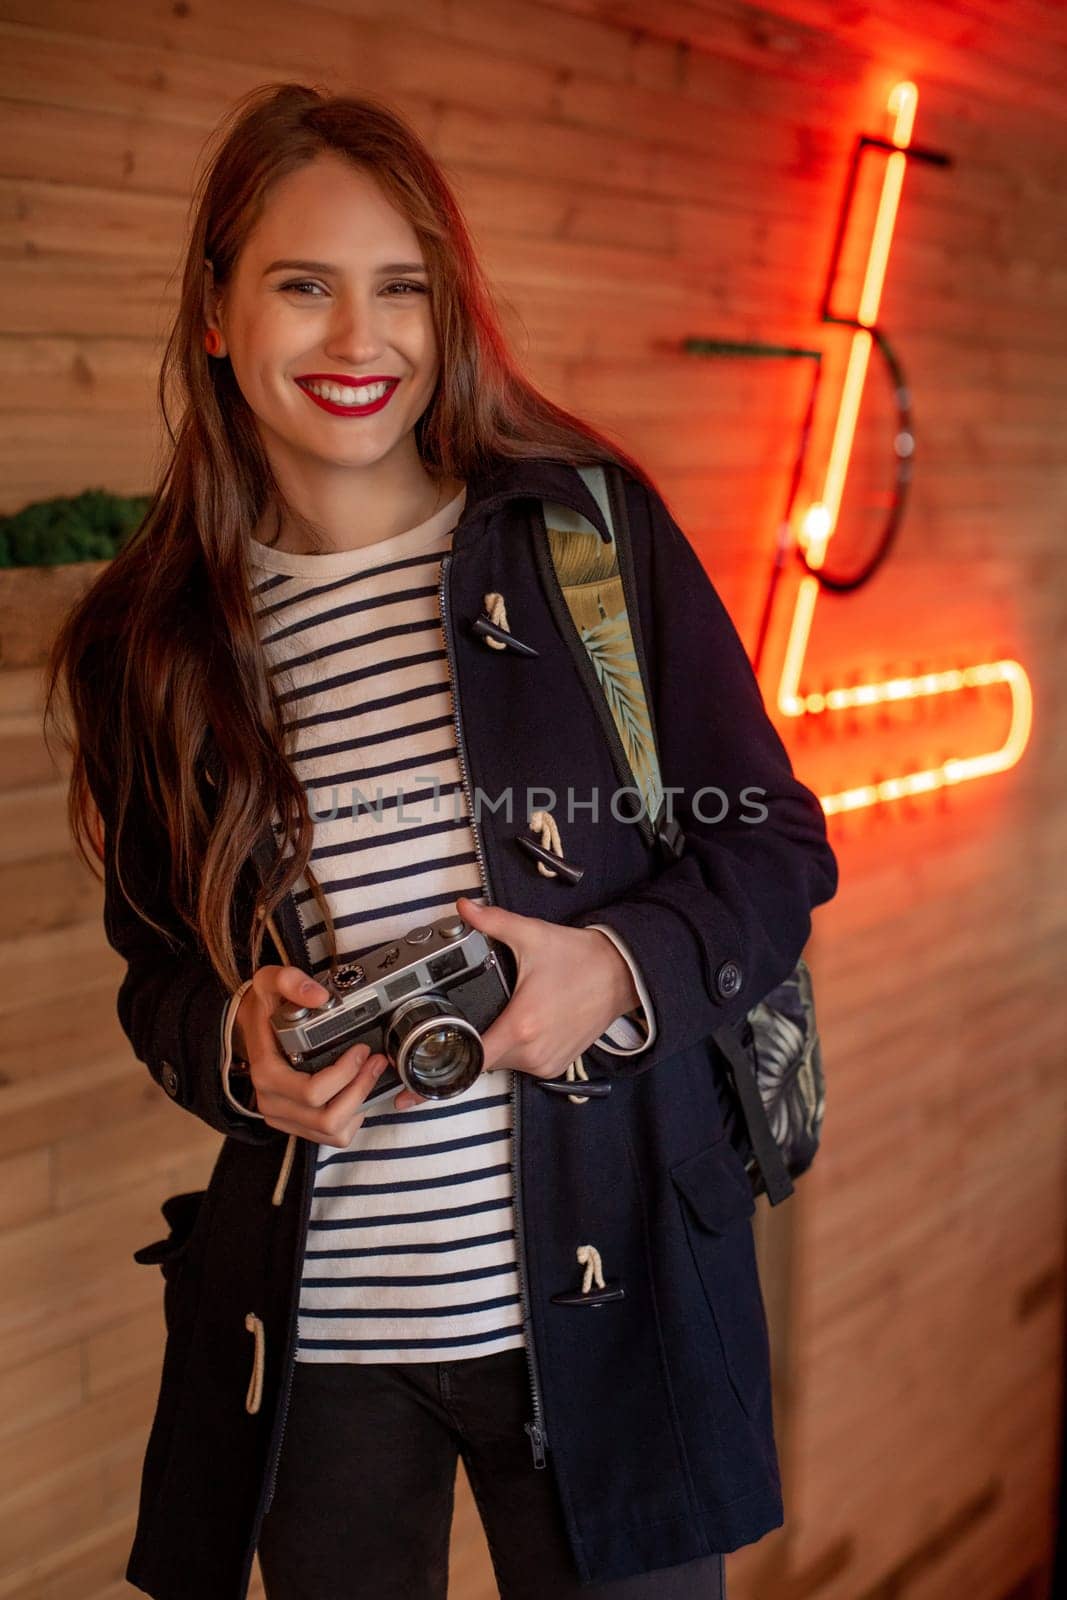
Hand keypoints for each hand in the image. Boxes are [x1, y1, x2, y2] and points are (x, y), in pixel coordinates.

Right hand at [234, 966, 390, 1146]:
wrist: (251, 1027)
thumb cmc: (264, 1008)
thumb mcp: (270, 982)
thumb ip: (290, 981)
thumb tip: (319, 996)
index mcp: (266, 1074)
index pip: (312, 1092)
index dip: (345, 1074)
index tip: (362, 1049)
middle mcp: (272, 1102)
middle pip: (326, 1118)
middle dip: (360, 1089)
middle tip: (376, 1061)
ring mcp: (283, 1117)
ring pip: (331, 1132)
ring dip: (359, 1106)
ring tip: (371, 1075)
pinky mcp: (295, 1124)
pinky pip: (331, 1136)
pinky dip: (352, 1118)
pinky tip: (357, 1091)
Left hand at [393, 896, 639, 1109]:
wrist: (623, 975)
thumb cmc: (580, 958)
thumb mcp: (532, 935)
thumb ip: (491, 922)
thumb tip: (462, 908)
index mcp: (520, 1025)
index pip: (469, 1061)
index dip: (435, 1073)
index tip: (410, 1086)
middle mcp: (532, 1052)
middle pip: (481, 1059)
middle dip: (468, 1041)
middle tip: (464, 1020)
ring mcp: (546, 1063)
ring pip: (501, 1062)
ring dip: (494, 1043)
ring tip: (507, 1011)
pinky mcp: (556, 1066)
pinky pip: (522, 1063)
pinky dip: (515, 1048)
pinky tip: (523, 1022)